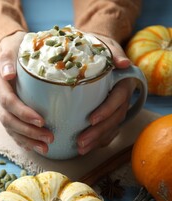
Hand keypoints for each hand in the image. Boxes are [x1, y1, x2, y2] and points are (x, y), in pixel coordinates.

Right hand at [0, 31, 53, 153]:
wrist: (8, 49)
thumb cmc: (16, 45)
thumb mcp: (13, 43)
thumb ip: (8, 57)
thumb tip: (8, 74)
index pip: (7, 100)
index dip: (23, 113)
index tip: (42, 121)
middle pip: (7, 118)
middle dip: (28, 131)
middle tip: (49, 138)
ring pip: (8, 127)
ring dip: (26, 139)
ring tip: (45, 147)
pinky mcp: (1, 109)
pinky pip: (10, 128)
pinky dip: (22, 139)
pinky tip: (34, 146)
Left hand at [77, 34, 136, 154]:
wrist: (101, 53)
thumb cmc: (100, 50)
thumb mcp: (106, 47)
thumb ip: (113, 54)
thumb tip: (123, 63)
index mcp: (122, 83)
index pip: (117, 99)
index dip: (106, 110)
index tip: (91, 119)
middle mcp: (122, 98)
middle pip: (114, 119)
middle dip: (98, 132)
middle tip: (80, 142)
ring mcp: (116, 108)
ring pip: (111, 128)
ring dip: (97, 140)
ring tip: (80, 149)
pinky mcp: (109, 114)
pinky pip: (108, 131)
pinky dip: (98, 141)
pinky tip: (86, 148)